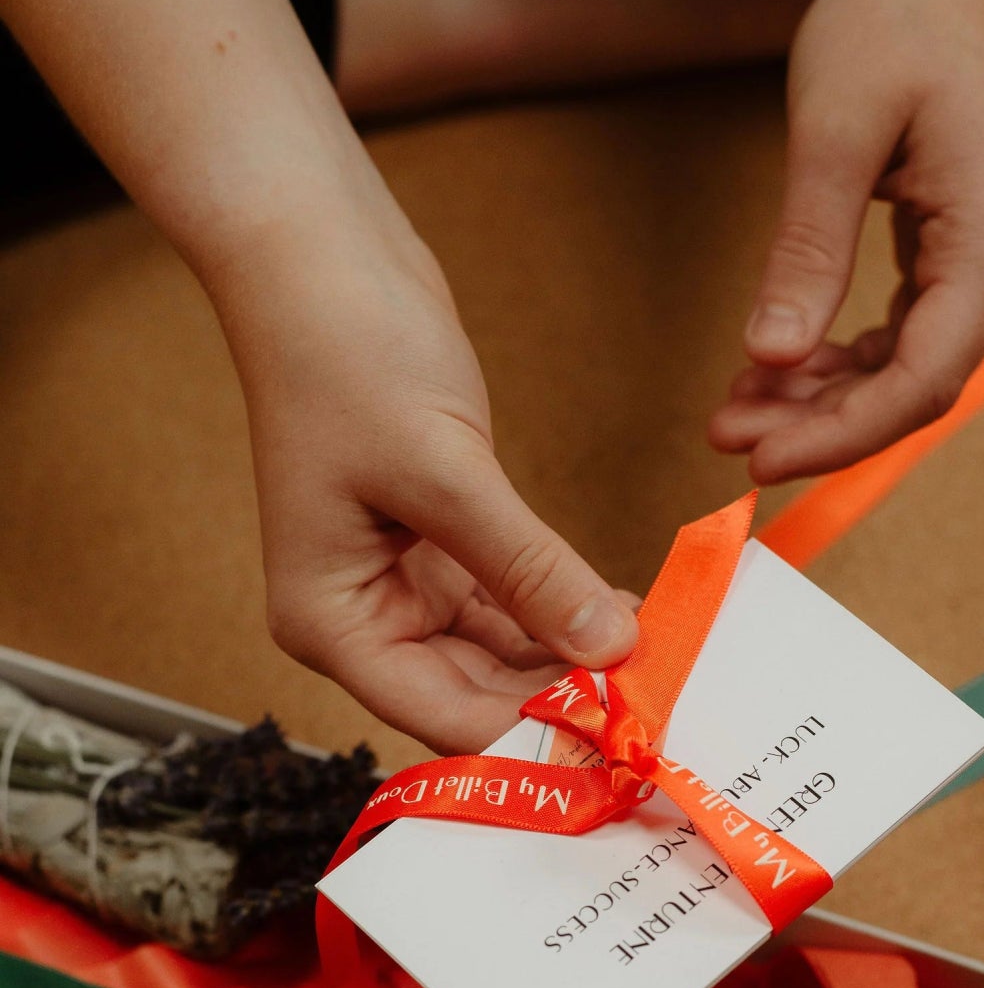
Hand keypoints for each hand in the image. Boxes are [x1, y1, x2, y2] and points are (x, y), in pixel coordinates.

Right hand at [214, 213, 637, 752]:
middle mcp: (362, 619)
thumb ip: (529, 570)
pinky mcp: (441, 545)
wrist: (319, 253)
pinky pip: (512, 602)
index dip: (532, 732)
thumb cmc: (345, 353)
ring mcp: (401, 584)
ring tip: (657, 653)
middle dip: (563, 697)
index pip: (443, 718)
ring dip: (573, 656)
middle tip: (660, 697)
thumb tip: (608, 651)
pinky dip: (563, 608)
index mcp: (332, 623)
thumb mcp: (447, 472)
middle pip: (476, 696)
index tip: (621, 734)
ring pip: (502, 653)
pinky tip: (623, 611)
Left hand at [709, 0, 983, 484]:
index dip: (842, 434)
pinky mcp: (957, 257)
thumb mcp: (834, 130)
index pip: (925, 378)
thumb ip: (808, 251)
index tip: (759, 458)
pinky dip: (836, 361)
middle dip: (819, 425)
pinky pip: (900, 335)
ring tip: (733, 408)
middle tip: (723, 434)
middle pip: (915, 387)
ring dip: (820, 400)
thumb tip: (774, 360)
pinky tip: (772, 369)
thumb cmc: (893, 19)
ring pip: (904, 370)